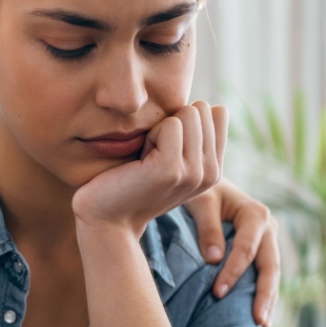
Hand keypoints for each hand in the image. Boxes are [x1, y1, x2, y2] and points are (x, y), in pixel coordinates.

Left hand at [72, 102, 226, 234]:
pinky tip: (140, 162)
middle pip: (201, 110)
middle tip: (152, 155)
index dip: (185, 120)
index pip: (218, 112)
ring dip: (159, 129)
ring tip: (146, 159)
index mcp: (215, 169)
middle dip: (171, 124)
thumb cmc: (131, 182)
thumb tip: (210, 106)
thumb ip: (194, 137)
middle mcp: (212, 173)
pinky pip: (170, 124)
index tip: (166, 147)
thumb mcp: (172, 159)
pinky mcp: (172, 170)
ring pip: (188, 113)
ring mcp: (194, 173)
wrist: (108, 220)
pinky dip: (149, 136)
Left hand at [182, 178, 281, 326]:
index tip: (218, 294)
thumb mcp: (201, 202)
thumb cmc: (203, 193)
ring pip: (273, 275)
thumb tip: (214, 261)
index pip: (246, 250)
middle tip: (257, 321)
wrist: (210, 186)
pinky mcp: (263, 251)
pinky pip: (266, 276)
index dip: (233, 273)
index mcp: (256, 215)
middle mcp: (269, 228)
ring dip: (269, 301)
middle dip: (264, 296)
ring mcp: (269, 241)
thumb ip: (207, 229)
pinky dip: (264, 296)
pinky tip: (261, 317)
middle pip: (270, 267)